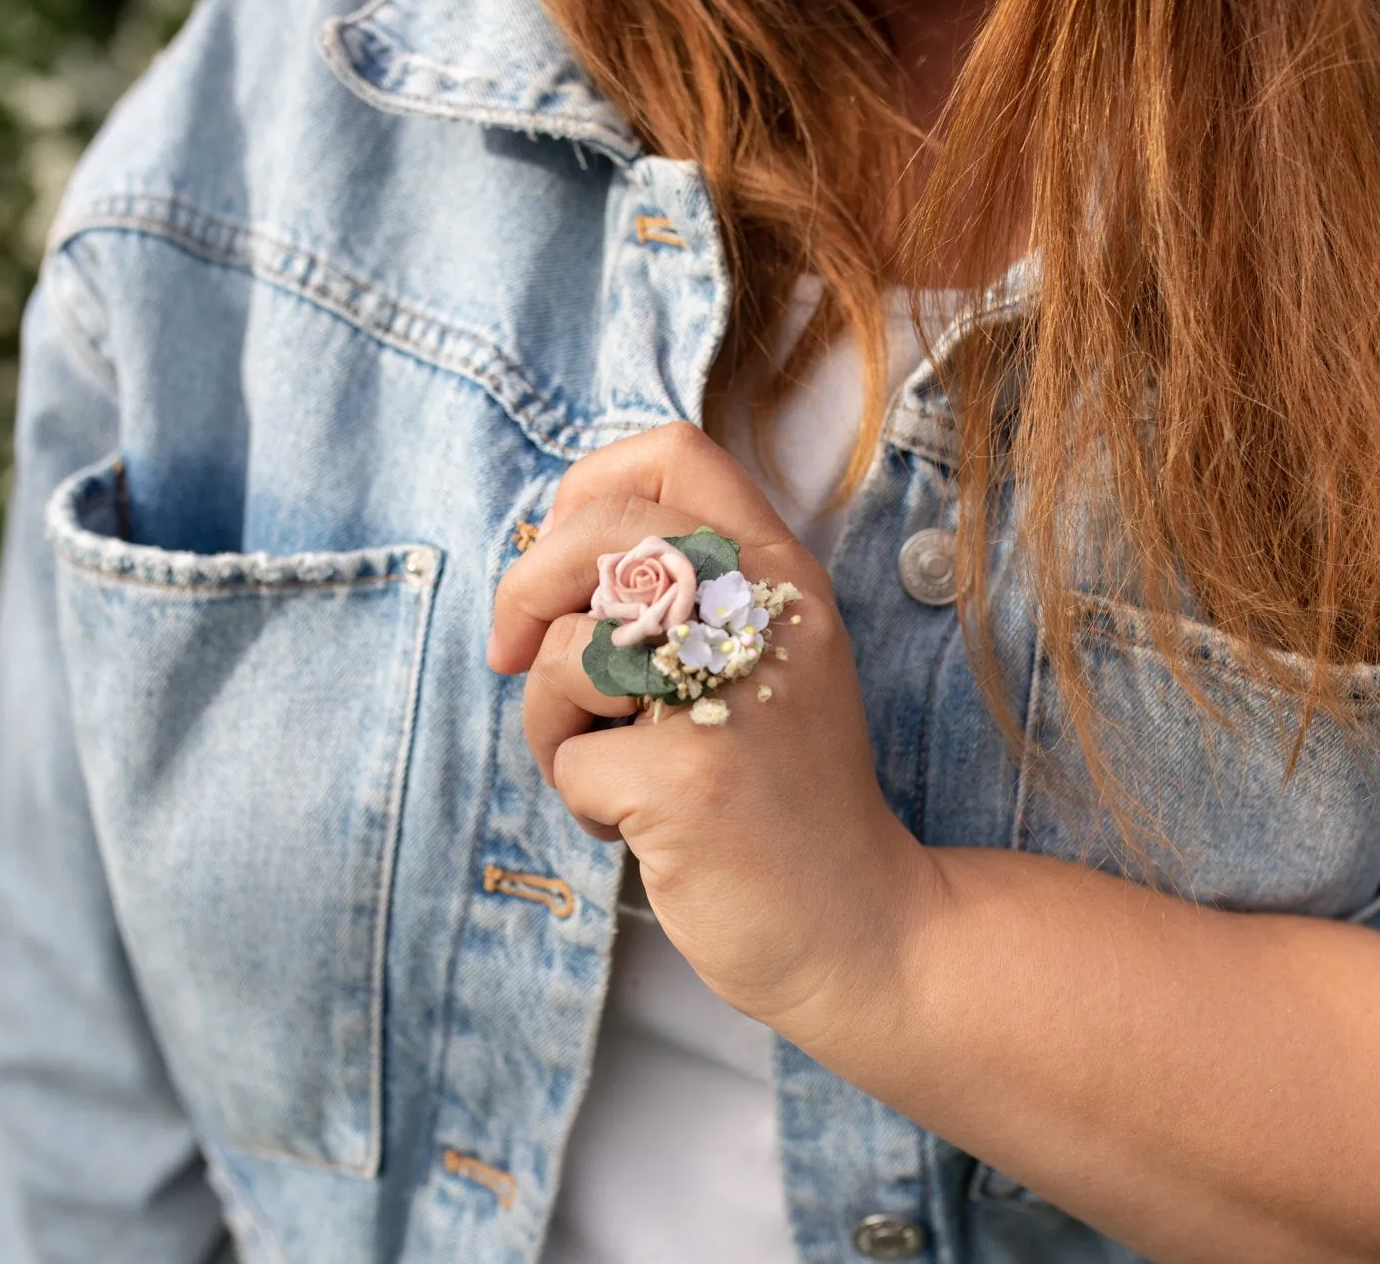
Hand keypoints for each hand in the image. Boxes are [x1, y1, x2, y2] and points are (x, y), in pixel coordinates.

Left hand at [488, 423, 935, 1036]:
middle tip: (516, 655)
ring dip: (550, 722)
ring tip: (606, 770)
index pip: (672, 453)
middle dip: (525, 590)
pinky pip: (571, 761)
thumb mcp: (768, 662)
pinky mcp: (687, 783)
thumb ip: (689, 598)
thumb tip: (543, 555)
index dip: (587, 487)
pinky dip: (582, 801)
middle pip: (598, 532)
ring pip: (567, 654)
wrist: (863, 927)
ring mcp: (731, 698)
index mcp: (781, 576)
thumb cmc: (784, 796)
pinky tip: (639, 829)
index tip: (567, 562)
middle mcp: (765, 617)